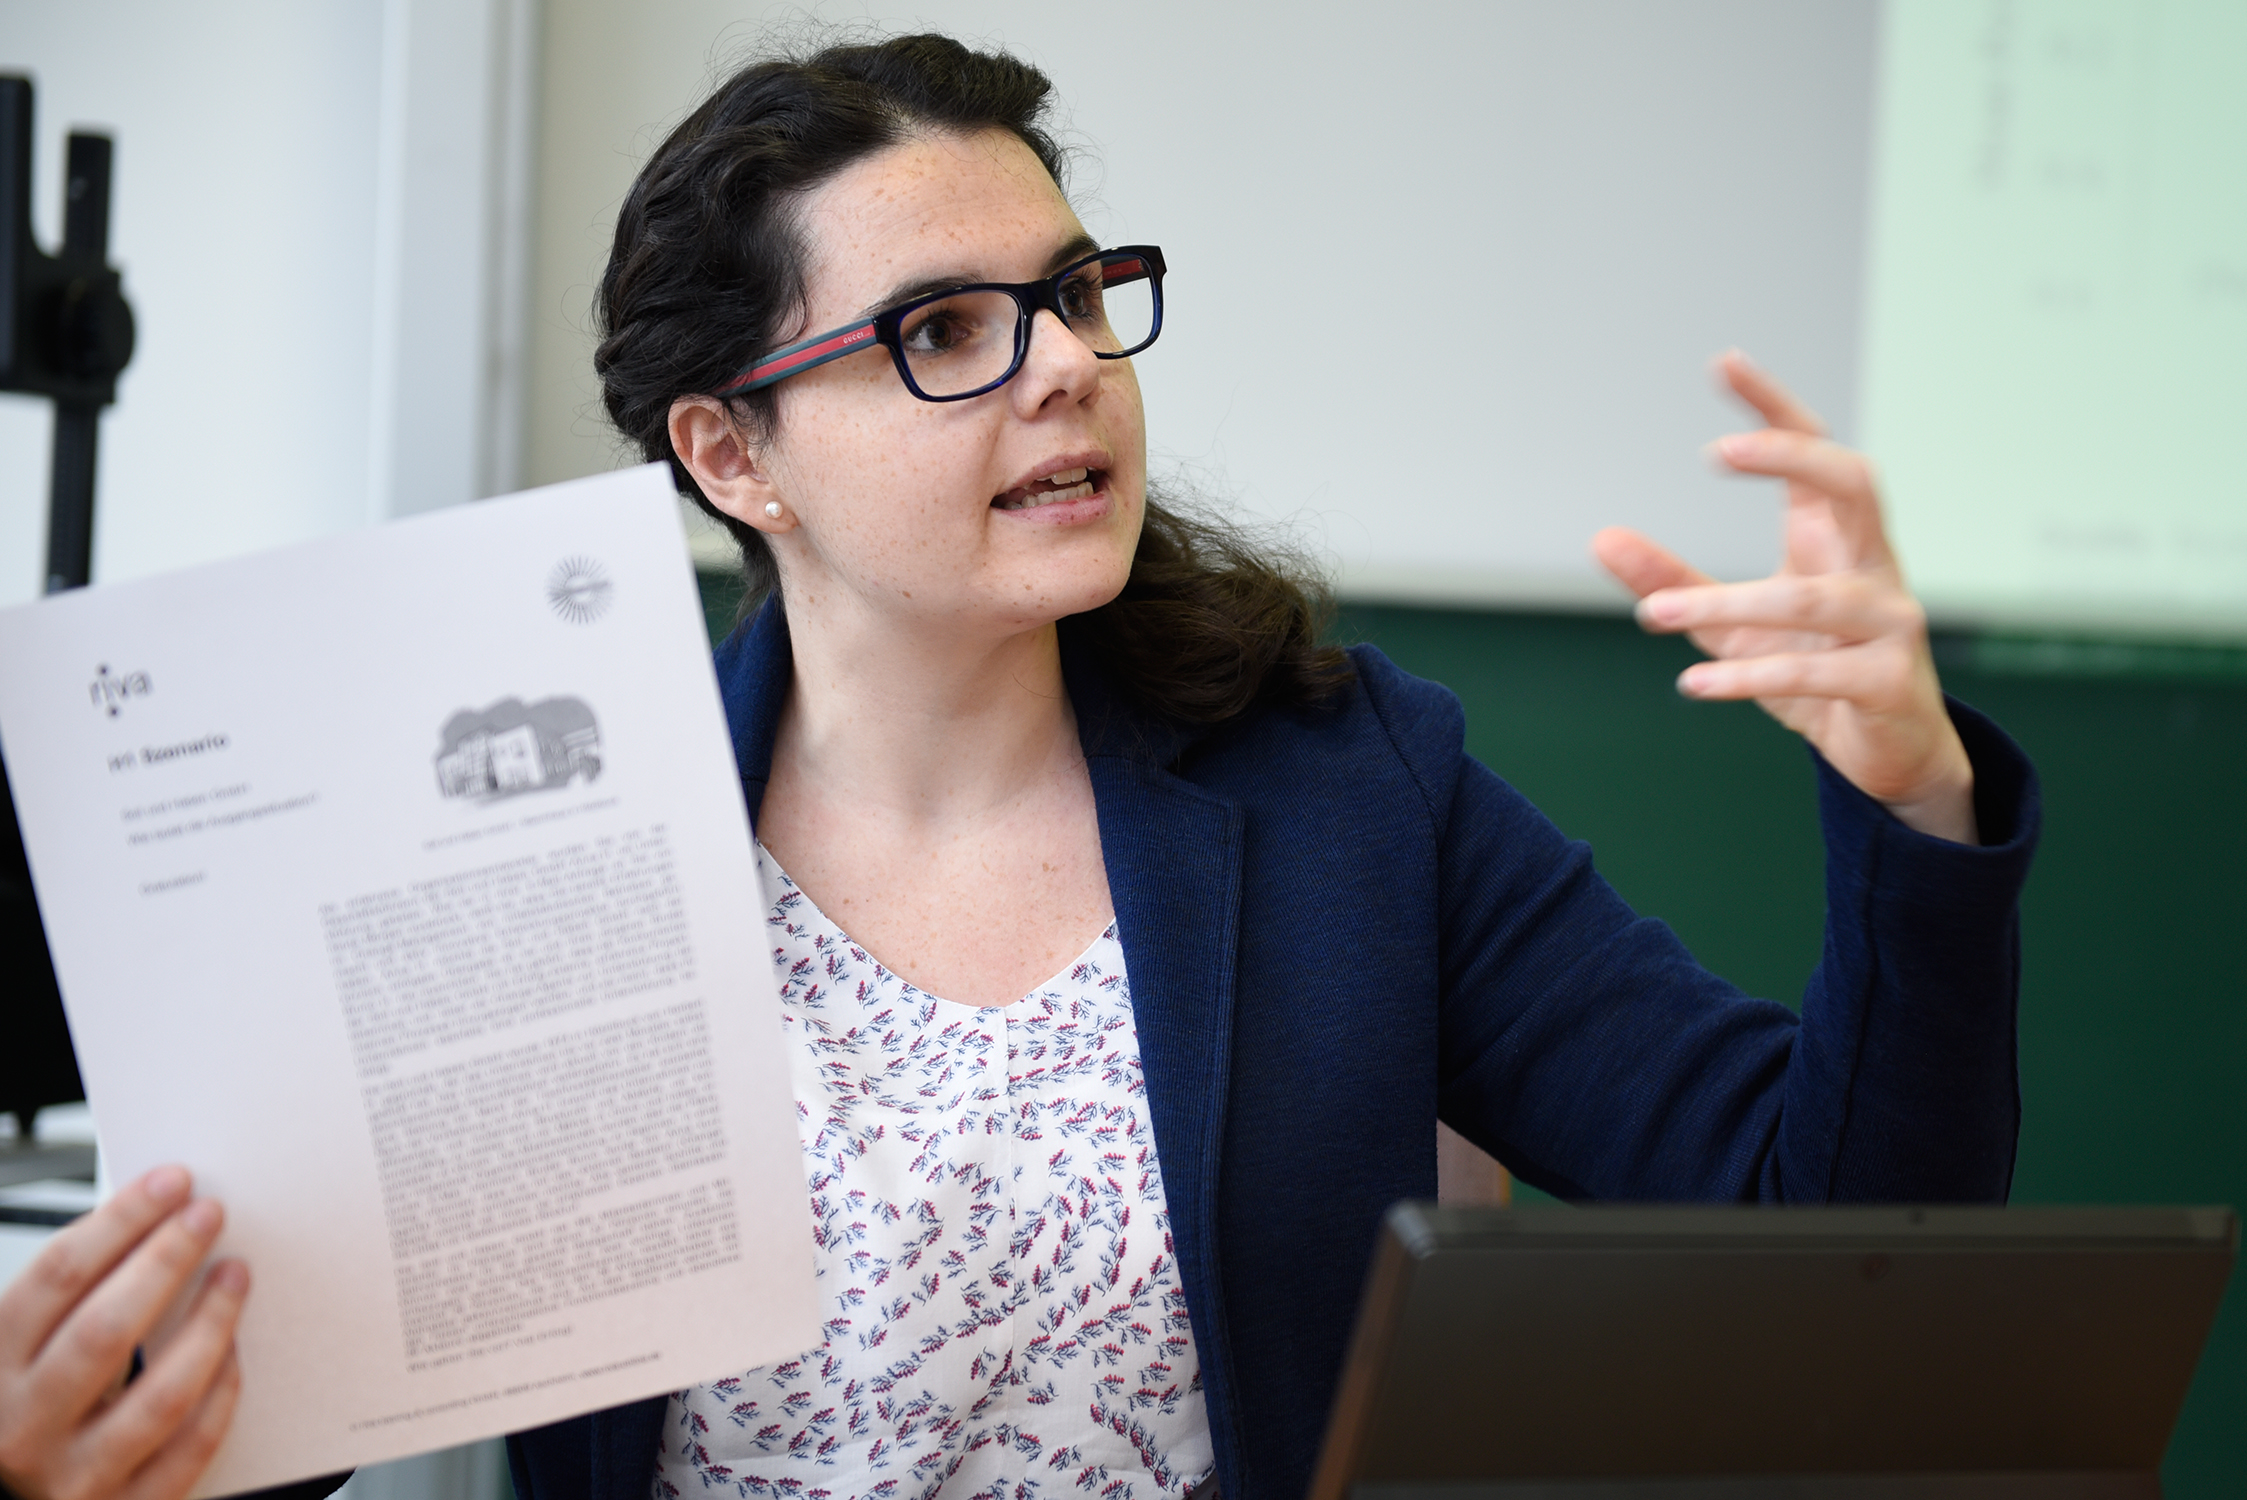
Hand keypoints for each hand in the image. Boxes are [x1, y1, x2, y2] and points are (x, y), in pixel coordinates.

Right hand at [0, 1167, 246, 1499]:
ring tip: (234, 1275)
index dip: (121, 1220)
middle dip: (166, 1260)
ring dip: (209, 1325)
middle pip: (106, 1329)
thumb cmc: (24, 1413)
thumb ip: (69, 1297)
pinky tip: (236, 1352)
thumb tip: (148, 1222)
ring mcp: (73, 1474)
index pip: (58, 1276)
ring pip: (160, 1394)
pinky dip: (220, 1394)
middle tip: (208, 1213)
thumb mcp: (19, 1351)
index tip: (170, 1182)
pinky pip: (189, 1448)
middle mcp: (24, 1425)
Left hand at [1592, 351, 1977, 843]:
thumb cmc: (1814, 670)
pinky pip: (1815, 671)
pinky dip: (1749, 676)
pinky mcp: (1888, 682)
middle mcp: (1872, 566)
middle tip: (1717, 453)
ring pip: (1809, 599)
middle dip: (1793, 458)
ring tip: (1651, 616)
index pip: (1816, 450)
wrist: (1888, 753)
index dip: (1774, 407)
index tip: (1725, 363)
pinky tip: (1694, 684)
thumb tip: (1603, 538)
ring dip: (1724, 605)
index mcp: (1836, 538)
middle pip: (1853, 483)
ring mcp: (1890, 622)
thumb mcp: (1731, 626)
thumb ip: (1672, 582)